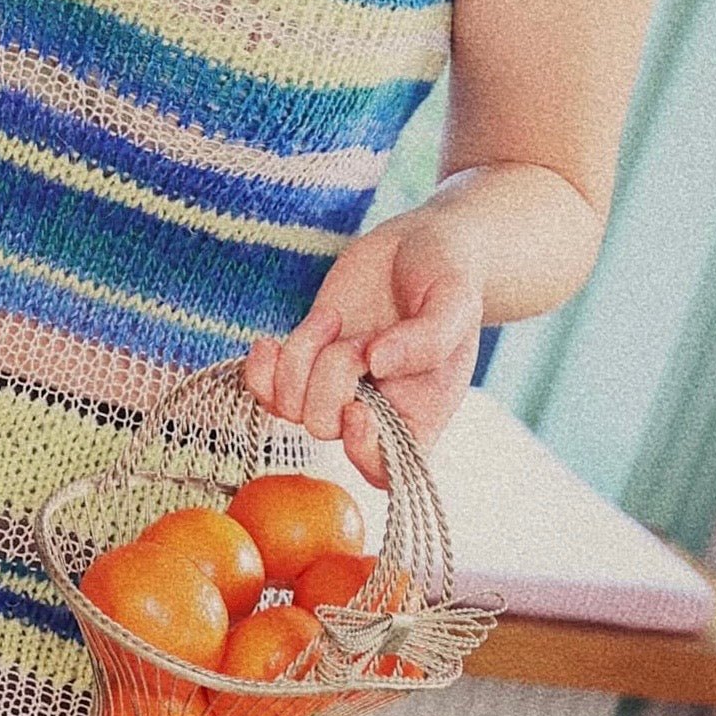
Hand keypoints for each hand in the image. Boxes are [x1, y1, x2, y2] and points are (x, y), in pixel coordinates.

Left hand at [244, 202, 484, 486]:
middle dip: (331, 376)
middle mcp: (375, 411)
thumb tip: (378, 364)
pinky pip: (264, 391)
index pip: (385, 471)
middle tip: (360, 337)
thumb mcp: (455, 301)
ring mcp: (335, 390)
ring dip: (301, 357)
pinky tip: (269, 342)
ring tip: (332, 318)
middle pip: (326, 426)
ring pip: (291, 407)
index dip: (362, 450)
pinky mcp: (305, 365)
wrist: (418, 244)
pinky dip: (260, 369)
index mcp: (419, 414)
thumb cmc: (448, 276)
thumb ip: (428, 338)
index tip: (357, 407)